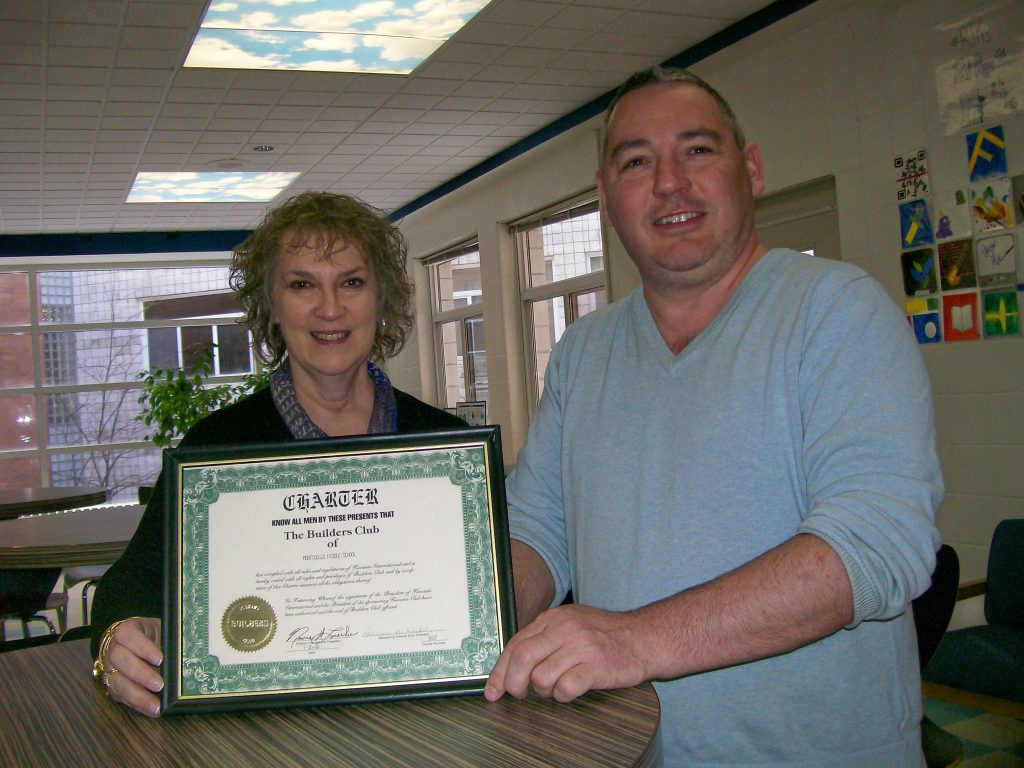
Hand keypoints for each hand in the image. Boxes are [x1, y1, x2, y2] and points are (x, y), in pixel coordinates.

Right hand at [101, 617, 163, 716]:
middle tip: (159, 684)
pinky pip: (121, 696)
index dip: (142, 646)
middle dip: (140, 673)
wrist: (140, 643)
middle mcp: (113, 648)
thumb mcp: (162, 631)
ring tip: (156, 705)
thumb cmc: (155, 636)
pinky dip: (137, 704)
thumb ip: (169, 641)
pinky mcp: (112, 685)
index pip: (127, 634)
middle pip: (119, 659)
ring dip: (137, 695)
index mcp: (126, 630)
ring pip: (117, 681)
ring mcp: (110, 667)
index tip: (160, 658)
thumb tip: (186, 656)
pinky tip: (151, 710)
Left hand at [484, 604, 648, 702]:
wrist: (644, 637)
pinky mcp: (595, 666)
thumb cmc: (606, 635)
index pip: (515, 644)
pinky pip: (565, 689)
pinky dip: (563, 696)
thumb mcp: (570, 625)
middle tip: (519, 695)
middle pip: (521, 658)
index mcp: (553, 618)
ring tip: (557, 687)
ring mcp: (580, 646)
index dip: (500, 671)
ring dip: (544, 691)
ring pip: (540, 678)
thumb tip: (511, 666)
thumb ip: (543, 639)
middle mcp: (564, 629)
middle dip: (513, 683)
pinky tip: (573, 689)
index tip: (494, 690)